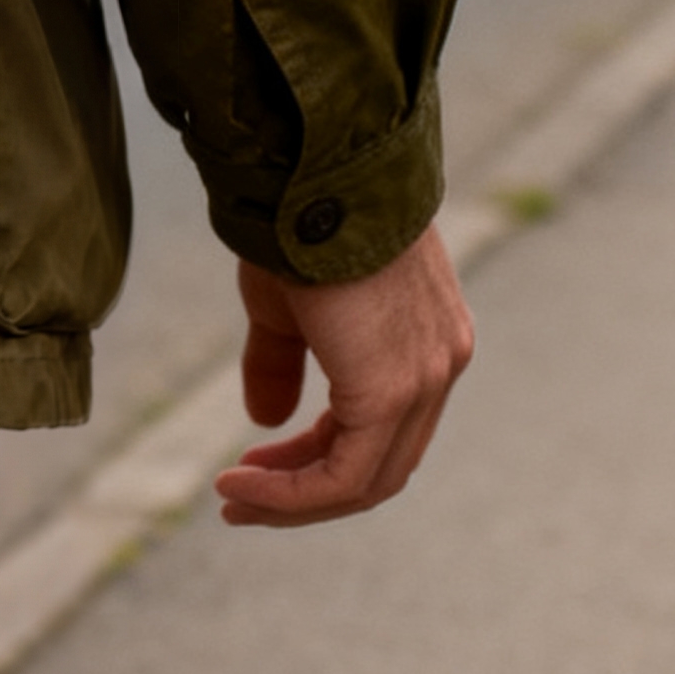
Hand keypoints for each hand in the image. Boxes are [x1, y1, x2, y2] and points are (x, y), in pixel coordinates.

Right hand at [218, 223, 474, 527]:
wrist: (314, 174)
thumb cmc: (297, 226)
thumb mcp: (287, 306)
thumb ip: (283, 364)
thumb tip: (266, 420)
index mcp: (427, 344)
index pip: (383, 429)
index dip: (316, 457)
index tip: (257, 464)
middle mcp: (440, 367)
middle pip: (380, 465)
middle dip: (305, 489)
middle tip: (241, 499)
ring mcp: (425, 380)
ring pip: (367, 480)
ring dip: (294, 499)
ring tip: (234, 498)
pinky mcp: (394, 390)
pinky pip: (348, 474)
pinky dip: (294, 492)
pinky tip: (244, 486)